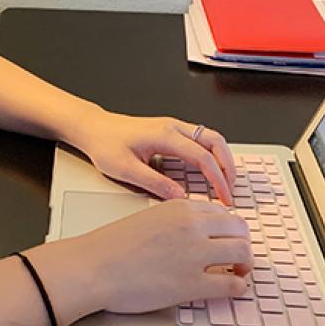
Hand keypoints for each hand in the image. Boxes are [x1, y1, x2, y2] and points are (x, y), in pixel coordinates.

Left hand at [70, 110, 237, 204]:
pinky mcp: (170, 131)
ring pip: (210, 137)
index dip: (218, 179)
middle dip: (228, 166)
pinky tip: (210, 171)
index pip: (203, 157)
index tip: (224, 198)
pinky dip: (212, 154)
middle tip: (231, 190)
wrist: (93, 128)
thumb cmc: (105, 144)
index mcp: (165, 135)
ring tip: (225, 182)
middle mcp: (173, 127)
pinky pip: (200, 139)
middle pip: (215, 141)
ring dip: (223, 158)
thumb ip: (155, 184)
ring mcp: (173, 127)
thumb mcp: (126, 169)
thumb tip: (180, 198)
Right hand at [79, 199, 251, 313]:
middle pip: (240, 230)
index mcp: (180, 208)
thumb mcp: (150, 218)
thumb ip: (177, 222)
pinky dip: (238, 288)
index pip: (223, 213)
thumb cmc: (113, 246)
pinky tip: (230, 288)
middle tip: (236, 257)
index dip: (229, 229)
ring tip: (236, 273)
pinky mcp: (192, 284)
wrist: (94, 267)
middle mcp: (192, 227)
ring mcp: (194, 255)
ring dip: (244, 265)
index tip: (226, 239)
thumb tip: (197, 234)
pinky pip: (233, 285)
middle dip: (242, 244)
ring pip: (243, 253)